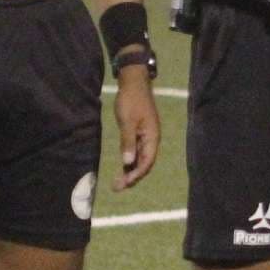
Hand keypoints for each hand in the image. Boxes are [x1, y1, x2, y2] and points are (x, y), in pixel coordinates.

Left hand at [111, 63, 159, 189]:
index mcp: (152, 137)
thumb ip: (128, 142)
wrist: (133, 83)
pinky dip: (129, 162)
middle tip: (117, 187)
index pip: (146, 162)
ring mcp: (145, 137)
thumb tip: (128, 163)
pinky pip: (136, 152)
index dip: (136, 174)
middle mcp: (151, 140)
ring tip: (118, 183)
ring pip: (139, 159)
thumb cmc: (131, 100)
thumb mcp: (127, 121)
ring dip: (130, 171)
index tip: (124, 183)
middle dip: (132, 177)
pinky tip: (122, 169)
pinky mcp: (138, 134)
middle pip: (144, 164)